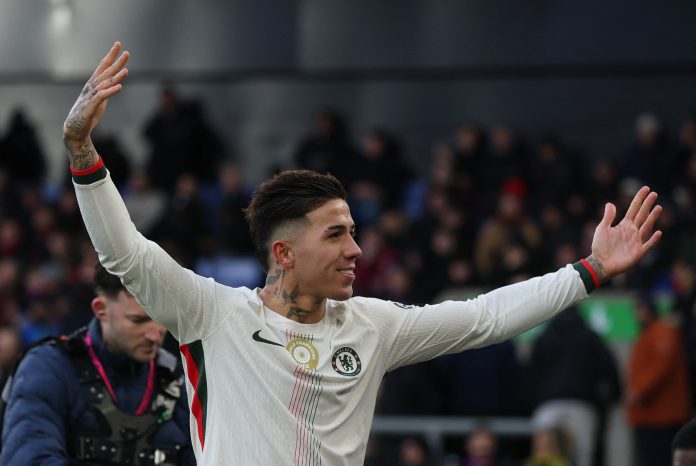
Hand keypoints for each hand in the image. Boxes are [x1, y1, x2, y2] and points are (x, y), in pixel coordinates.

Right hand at [63, 42, 128, 156]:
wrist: (75, 130)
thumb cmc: (88, 115)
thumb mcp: (100, 101)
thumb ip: (107, 91)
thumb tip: (116, 83)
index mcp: (93, 85)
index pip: (103, 67)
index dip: (111, 56)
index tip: (118, 45)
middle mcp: (91, 88)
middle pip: (105, 72)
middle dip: (116, 61)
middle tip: (126, 51)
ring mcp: (90, 96)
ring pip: (105, 83)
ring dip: (116, 76)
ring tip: (126, 69)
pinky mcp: (91, 107)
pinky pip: (102, 97)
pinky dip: (110, 91)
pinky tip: (120, 87)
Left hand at [589, 186, 661, 279]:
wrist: (600, 263)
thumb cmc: (600, 246)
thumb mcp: (602, 229)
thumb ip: (608, 217)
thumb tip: (610, 203)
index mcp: (624, 225)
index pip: (634, 209)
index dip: (639, 199)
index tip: (646, 188)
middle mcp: (632, 231)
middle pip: (642, 215)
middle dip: (648, 205)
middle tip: (654, 194)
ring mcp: (636, 241)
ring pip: (647, 227)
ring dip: (652, 218)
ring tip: (658, 207)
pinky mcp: (638, 252)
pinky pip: (648, 245)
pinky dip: (653, 239)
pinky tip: (658, 232)